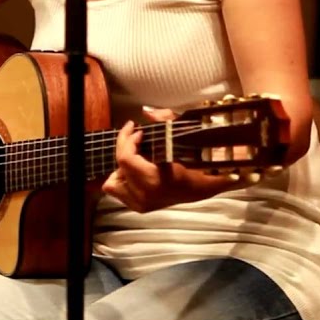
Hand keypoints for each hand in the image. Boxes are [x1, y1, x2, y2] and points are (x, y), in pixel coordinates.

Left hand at [100, 107, 239, 212]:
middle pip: (119, 165)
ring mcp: (141, 204)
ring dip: (123, 165)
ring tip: (137, 156)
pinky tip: (135, 170)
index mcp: (155, 180)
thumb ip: (165, 121)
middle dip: (126, 146)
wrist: (207, 187)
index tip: (138, 129)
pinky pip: (117, 192)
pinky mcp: (140, 207)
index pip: (125, 158)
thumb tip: (147, 112)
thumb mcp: (185, 137)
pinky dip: (122, 179)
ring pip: (113, 181)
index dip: (128, 139)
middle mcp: (145, 195)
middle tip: (137, 136)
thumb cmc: (199, 162)